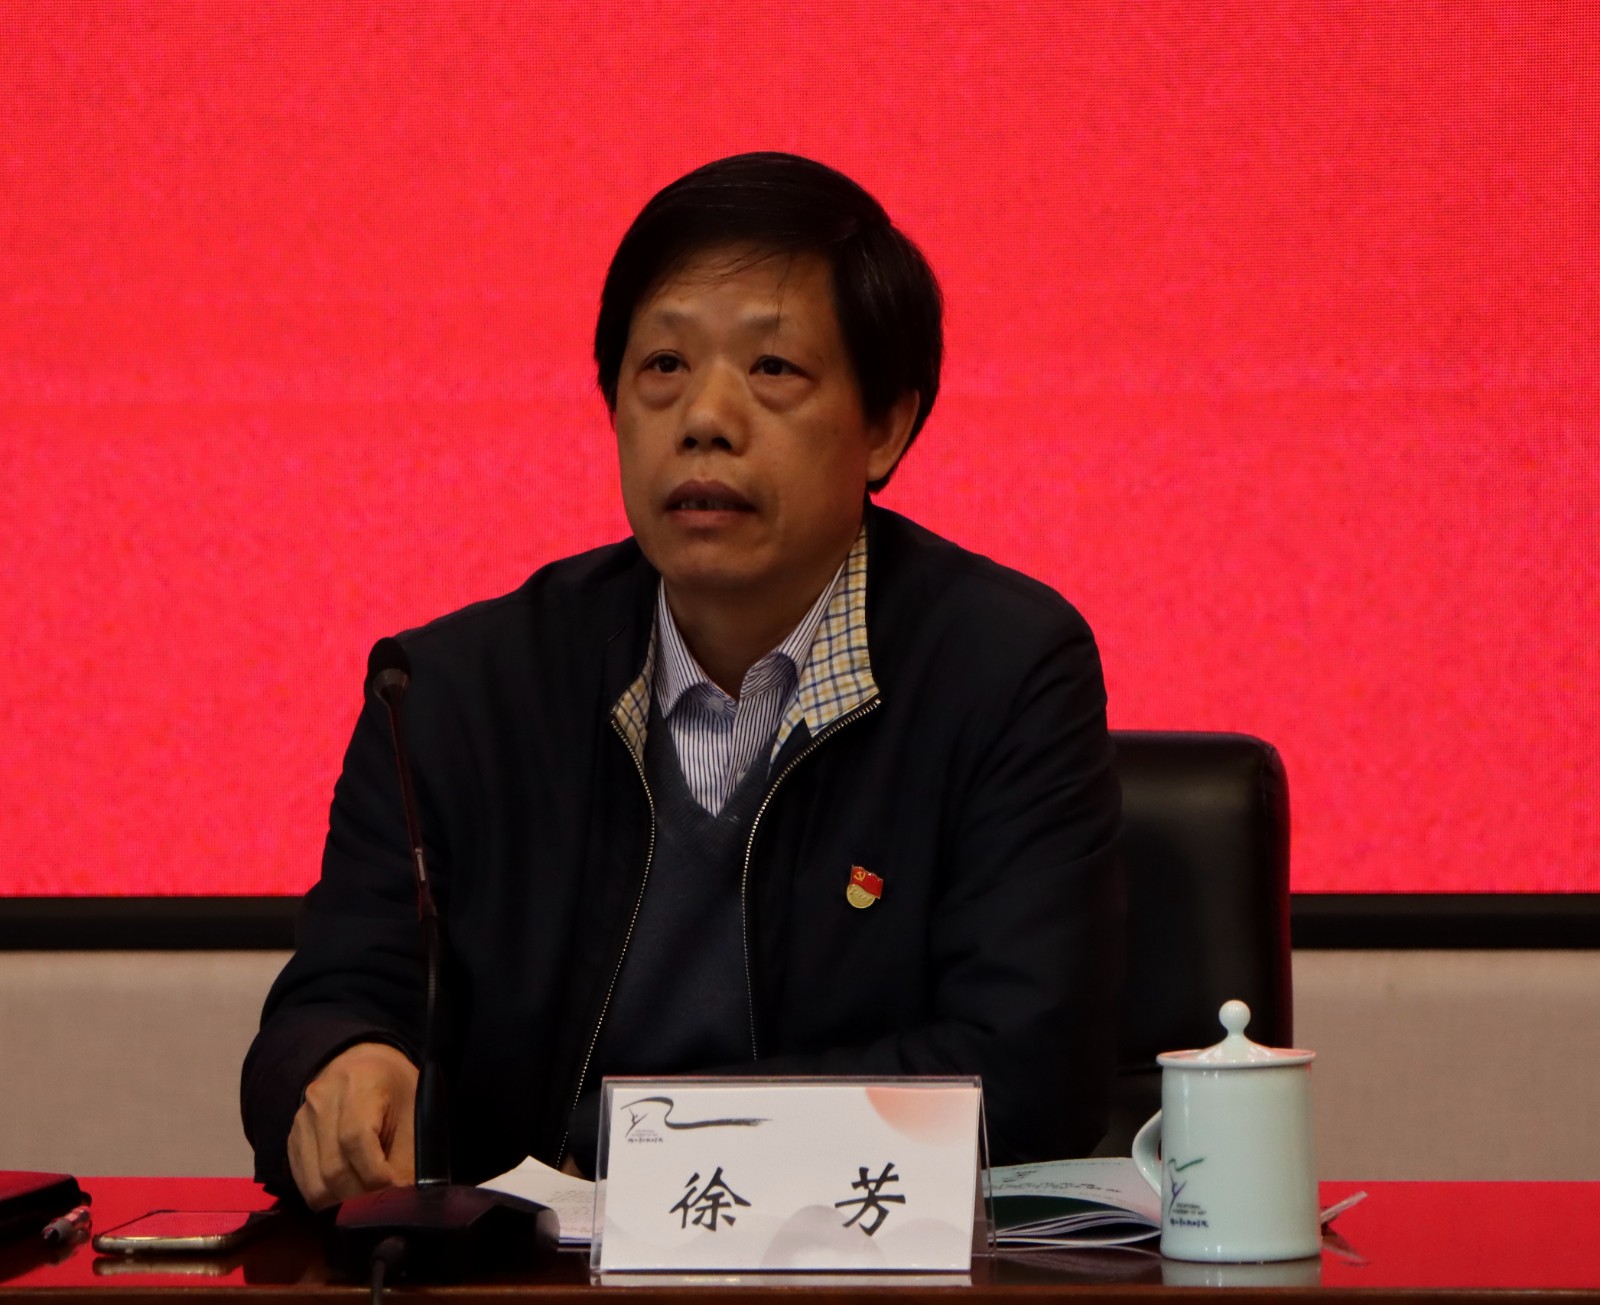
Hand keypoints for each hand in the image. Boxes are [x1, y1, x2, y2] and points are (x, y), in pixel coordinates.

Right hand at [288, 1042, 417, 1210]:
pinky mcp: (293, 1140)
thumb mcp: (415, 1112)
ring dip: (344, 1203)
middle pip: (332, 1168)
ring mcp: (301, 1120)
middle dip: (362, 1197)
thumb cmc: (396, 1088)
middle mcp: (321, 1099)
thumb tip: (404, 1203)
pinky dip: (328, 1198)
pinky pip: (305, 1183)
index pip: (356, 1140)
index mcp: (358, 1082)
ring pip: (315, 1183)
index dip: (376, 1175)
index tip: (397, 1190)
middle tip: (385, 1205)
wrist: (364, 1065)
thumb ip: (409, 1157)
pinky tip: (349, 1196)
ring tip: (369, 1203)